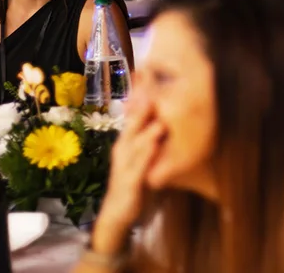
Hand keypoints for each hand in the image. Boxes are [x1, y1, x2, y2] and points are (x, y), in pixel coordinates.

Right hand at [95, 94, 164, 240]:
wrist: (117, 212)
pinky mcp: (129, 181)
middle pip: (133, 120)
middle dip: (144, 102)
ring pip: (135, 141)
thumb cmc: (134, 179)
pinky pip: (138, 165)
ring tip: (158, 110)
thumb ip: (152, 135)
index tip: (152, 71)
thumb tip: (167, 114)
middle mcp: (123, 147)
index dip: (143, 92)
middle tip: (155, 81)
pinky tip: (155, 143)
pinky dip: (146, 153)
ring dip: (147, 126)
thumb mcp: (143, 154)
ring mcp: (124, 163)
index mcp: (127, 139)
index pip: (136, 111)